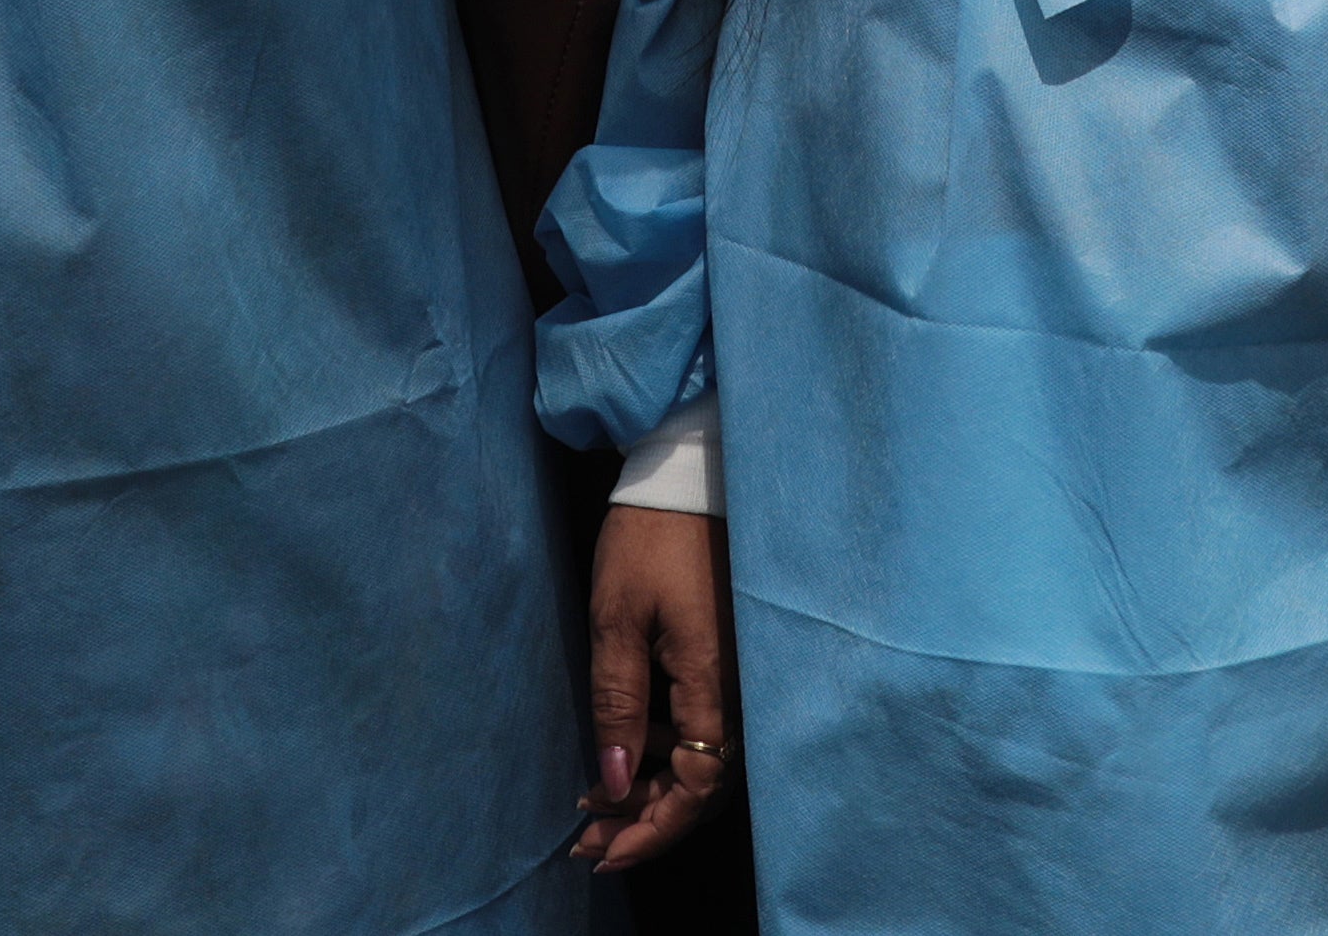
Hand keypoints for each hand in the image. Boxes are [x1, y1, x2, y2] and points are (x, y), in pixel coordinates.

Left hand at [577, 500, 735, 875]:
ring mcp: (741, 676)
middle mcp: (739, 690)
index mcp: (713, 684)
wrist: (690, 474)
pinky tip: (625, 748)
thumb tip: (612, 783)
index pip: (696, 788)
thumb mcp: (616, 618)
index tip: (602, 853)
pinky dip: (666, 753)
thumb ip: (617, 703)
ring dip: (652, 790)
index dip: (652, 830)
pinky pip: (706, 728)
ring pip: (704, 761)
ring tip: (593, 802)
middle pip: (702, 786)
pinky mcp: (733, 660)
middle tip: (587, 840)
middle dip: (644, 821)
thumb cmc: (650, 539)